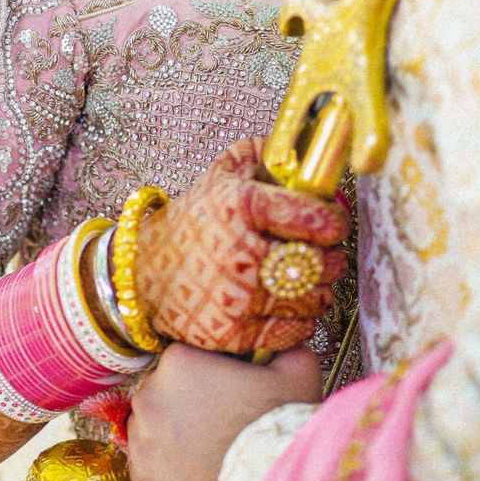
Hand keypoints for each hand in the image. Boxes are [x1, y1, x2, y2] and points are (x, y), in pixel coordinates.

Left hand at [127, 342, 321, 480]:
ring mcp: (141, 447)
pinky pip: (150, 474)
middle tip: (216, 424)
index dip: (205, 374)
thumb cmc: (280, 429)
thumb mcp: (294, 373)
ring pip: (150, 434)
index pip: (182, 359)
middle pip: (161, 394)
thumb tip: (286, 343)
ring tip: (207, 456)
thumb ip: (283, 350)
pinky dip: (168, 476)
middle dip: (183, 405)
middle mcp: (149, 400)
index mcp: (177, 364)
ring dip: (170, 440)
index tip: (224, 390)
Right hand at [134, 138, 347, 353]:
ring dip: (320, 289)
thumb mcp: (222, 174)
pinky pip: (294, 330)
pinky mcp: (233, 333)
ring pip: (313, 299)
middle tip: (326, 252)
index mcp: (241, 206)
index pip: (313, 216)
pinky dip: (303, 320)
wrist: (145, 272)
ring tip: (310, 279)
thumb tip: (305, 147)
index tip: (333, 221)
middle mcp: (240, 253)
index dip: (334, 220)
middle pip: (321, 262)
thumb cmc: (193, 222)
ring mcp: (237, 297)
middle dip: (332, 257)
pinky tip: (293, 305)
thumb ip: (263, 154)